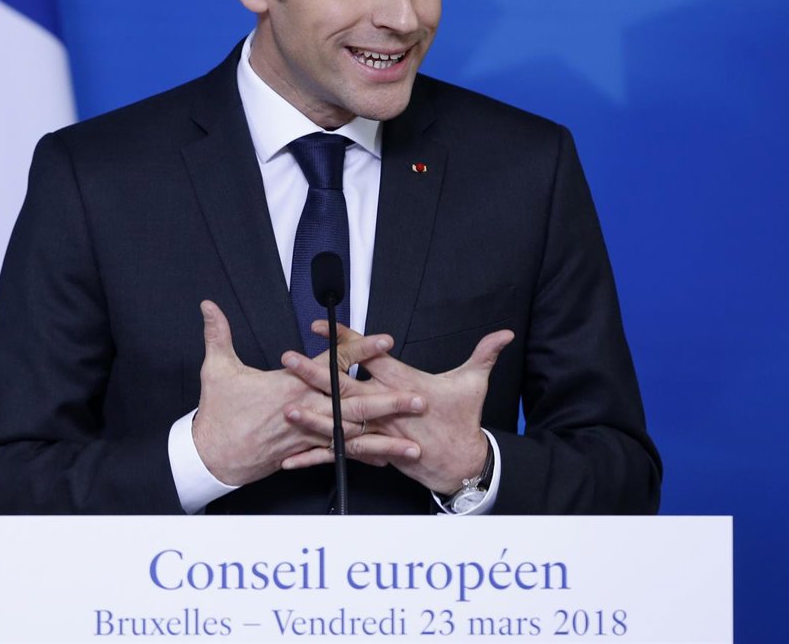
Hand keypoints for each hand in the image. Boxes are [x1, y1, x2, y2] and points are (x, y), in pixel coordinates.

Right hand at [190, 301, 422, 485]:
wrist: (211, 457)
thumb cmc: (217, 415)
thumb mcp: (217, 370)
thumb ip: (218, 333)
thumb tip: (209, 306)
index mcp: (290, 386)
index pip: (332, 364)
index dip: (359, 351)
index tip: (385, 341)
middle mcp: (305, 411)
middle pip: (353, 405)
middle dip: (388, 402)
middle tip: (417, 399)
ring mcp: (307, 435)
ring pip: (353, 436)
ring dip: (384, 439)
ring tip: (413, 443)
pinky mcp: (304, 453)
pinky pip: (338, 455)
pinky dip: (361, 456)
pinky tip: (384, 459)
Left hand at [281, 321, 513, 493]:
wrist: (462, 464)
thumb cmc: (463, 420)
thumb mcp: (474, 383)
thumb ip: (484, 353)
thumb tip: (504, 332)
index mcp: (405, 385)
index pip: (371, 355)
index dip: (347, 339)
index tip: (322, 325)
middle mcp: (388, 408)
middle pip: (347, 388)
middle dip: (316, 374)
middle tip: (289, 360)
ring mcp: (378, 433)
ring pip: (339, 423)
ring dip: (311, 415)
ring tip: (284, 407)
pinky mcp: (374, 454)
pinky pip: (341, 455)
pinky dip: (316, 457)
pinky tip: (291, 458)